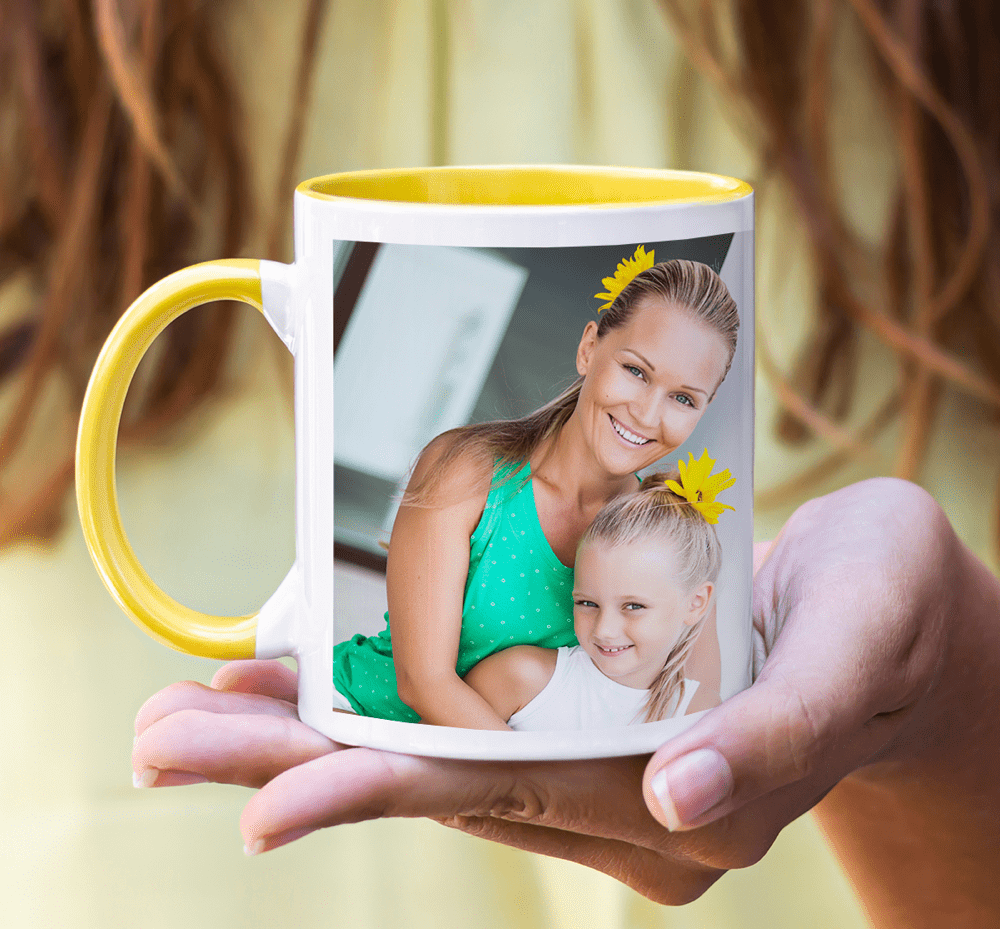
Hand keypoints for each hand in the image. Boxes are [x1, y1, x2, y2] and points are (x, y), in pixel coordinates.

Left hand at [133, 479, 987, 904]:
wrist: (892, 599)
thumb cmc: (884, 619)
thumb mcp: (848, 658)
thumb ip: (773, 738)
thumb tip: (683, 802)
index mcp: (678, 796)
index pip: (500, 796)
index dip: (377, 792)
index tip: (264, 804)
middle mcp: (616, 786)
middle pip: (433, 775)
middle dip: (294, 760)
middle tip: (169, 742)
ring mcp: (594, 746)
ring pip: (429, 743)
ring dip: (310, 727)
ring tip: (196, 714)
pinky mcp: (583, 698)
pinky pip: (462, 703)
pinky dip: (375, 690)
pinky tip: (302, 673)